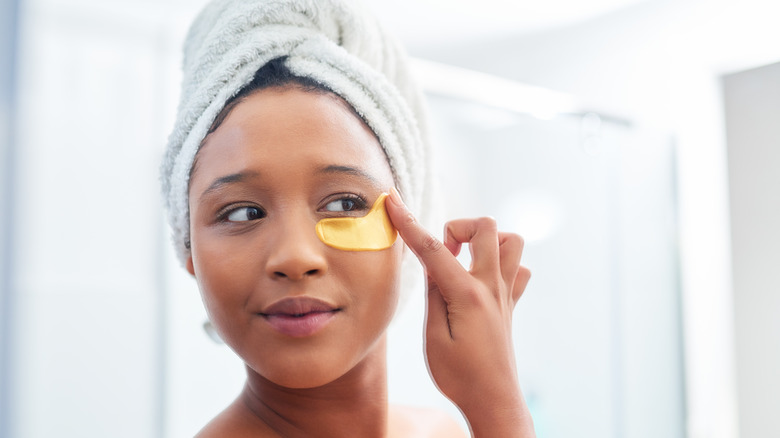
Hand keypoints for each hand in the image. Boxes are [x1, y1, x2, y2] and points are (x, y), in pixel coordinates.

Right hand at [385, 189, 534, 436]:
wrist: (493, 400)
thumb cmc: (459, 376)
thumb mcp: (433, 337)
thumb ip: (434, 294)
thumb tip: (433, 265)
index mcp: (467, 295)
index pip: (433, 248)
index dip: (408, 222)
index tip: (392, 201)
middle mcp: (492, 287)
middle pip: (487, 228)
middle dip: (458, 227)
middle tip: (443, 254)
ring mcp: (506, 294)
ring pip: (512, 242)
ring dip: (485, 240)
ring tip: (464, 260)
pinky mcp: (511, 304)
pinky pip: (518, 269)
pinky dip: (502, 264)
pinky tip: (482, 279)